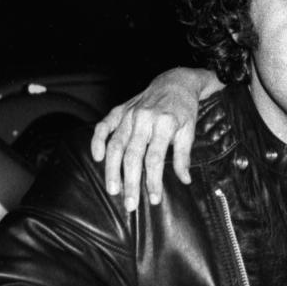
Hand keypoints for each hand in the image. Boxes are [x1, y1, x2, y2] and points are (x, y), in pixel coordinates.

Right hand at [90, 67, 219, 209]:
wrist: (175, 81)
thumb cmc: (183, 109)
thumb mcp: (189, 131)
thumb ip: (183, 156)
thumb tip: (184, 181)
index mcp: (164, 124)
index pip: (155, 158)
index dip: (154, 181)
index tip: (154, 199)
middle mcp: (143, 119)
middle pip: (132, 155)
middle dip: (130, 182)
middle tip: (129, 204)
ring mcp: (129, 114)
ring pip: (115, 144)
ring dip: (112, 169)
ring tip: (113, 189)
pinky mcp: (119, 110)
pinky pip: (103, 125)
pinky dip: (97, 140)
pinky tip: (97, 158)